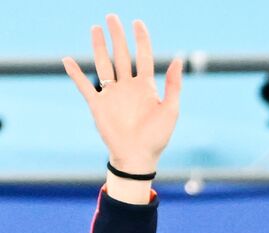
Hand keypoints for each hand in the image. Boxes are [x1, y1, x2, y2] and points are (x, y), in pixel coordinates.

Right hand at [62, 16, 181, 179]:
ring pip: (103, 64)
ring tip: (95, 29)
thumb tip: (179, 60)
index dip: (141, 40)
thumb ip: (174, 85)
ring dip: (99, 47)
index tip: (138, 23)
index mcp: (146, 87)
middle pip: (121, 55)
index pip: (143, 57)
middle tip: (112, 17)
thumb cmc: (157, 137)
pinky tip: (67, 60)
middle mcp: (127, 87)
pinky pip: (84, 86)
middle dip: (117, 36)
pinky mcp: (98, 104)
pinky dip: (76, 74)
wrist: (138, 157)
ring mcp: (112, 94)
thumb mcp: (171, 110)